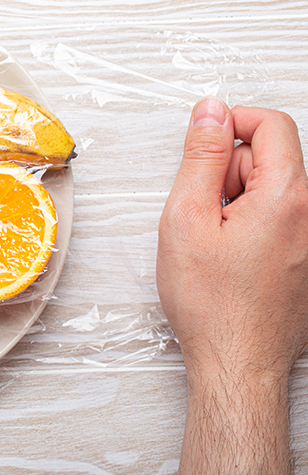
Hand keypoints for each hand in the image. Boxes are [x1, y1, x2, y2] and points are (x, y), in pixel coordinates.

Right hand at [157, 97, 307, 474]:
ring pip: (273, 192)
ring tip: (214, 242)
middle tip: (200, 211)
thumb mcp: (187, 217)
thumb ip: (202, 157)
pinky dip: (251, 226)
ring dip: (238, 202)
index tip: (202, 140)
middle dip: (229, 171)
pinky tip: (231, 259)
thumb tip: (210, 112)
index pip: (271, 124)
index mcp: (287, 197)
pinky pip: (279, 221)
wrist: (237, 362)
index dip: (231, 121)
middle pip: (271, 158)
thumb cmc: (212, 303)